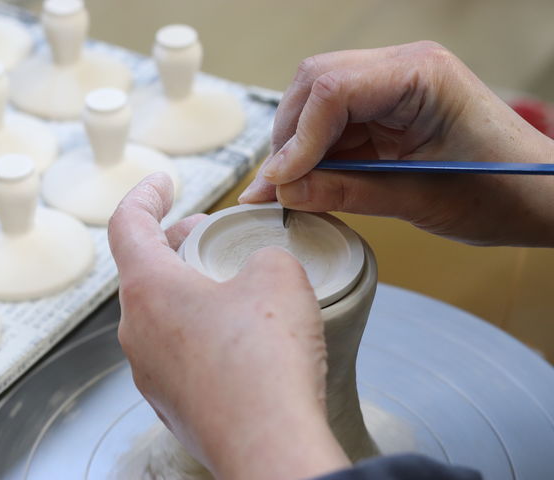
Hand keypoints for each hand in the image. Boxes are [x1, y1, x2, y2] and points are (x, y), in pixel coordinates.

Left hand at [108, 173, 349, 479]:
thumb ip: (264, 255)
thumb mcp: (278, 277)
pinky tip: (240, 338)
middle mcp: (138, 332)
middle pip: (146, 270)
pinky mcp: (173, 402)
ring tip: (232, 285)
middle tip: (212, 235)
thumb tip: (260, 269)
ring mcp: (151, 373)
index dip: (145, 194)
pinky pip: (179, 351)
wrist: (269, 448)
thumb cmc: (265, 363)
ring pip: (163, 313)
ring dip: (191, 289)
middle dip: (178, 244)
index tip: (165, 183)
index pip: (127, 224)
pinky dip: (201, 330)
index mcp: (149, 291)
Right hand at [239, 41, 553, 246]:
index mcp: (421, 74)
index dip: (296, 138)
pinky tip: (307, 184)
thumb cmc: (500, 191)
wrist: (537, 195)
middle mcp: (401, 67)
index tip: (278, 183)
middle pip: (315, 85)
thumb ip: (348, 192)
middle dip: (289, 138)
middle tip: (274, 189)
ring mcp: (392, 86)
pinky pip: (334, 124)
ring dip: (297, 148)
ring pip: (317, 103)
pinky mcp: (386, 109)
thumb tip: (285, 193)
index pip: (333, 88)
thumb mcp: (420, 199)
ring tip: (286, 193)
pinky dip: (315, 155)